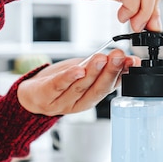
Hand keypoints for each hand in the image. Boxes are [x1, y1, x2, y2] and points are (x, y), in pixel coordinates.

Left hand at [17, 48, 139, 115]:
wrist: (30, 95)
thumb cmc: (59, 83)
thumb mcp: (84, 74)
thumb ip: (102, 68)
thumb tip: (127, 59)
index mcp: (91, 98)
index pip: (109, 87)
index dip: (122, 74)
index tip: (132, 61)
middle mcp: (78, 103)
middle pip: (97, 88)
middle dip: (110, 72)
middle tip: (119, 57)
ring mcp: (62, 102)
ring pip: (80, 87)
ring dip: (93, 72)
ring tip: (102, 58)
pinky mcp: (45, 97)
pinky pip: (59, 86)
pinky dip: (69, 78)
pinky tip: (78, 69)